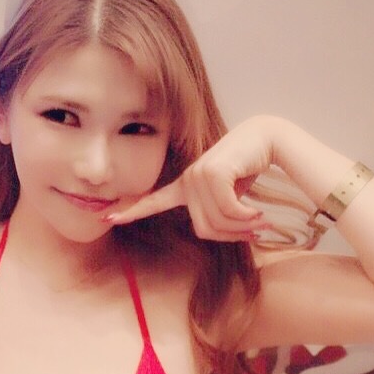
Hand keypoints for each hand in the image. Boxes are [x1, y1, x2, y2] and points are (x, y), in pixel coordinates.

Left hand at [107, 116, 281, 241]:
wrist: (266, 139)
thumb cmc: (248, 168)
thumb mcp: (230, 196)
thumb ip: (218, 213)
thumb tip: (220, 234)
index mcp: (185, 186)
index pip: (154, 201)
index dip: (132, 211)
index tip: (107, 219)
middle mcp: (188, 180)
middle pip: (204, 228)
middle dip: (233, 235)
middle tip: (256, 230)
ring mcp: (198, 174)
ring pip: (217, 221)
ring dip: (244, 227)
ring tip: (263, 221)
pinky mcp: (213, 172)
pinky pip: (228, 210)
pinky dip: (246, 217)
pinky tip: (260, 213)